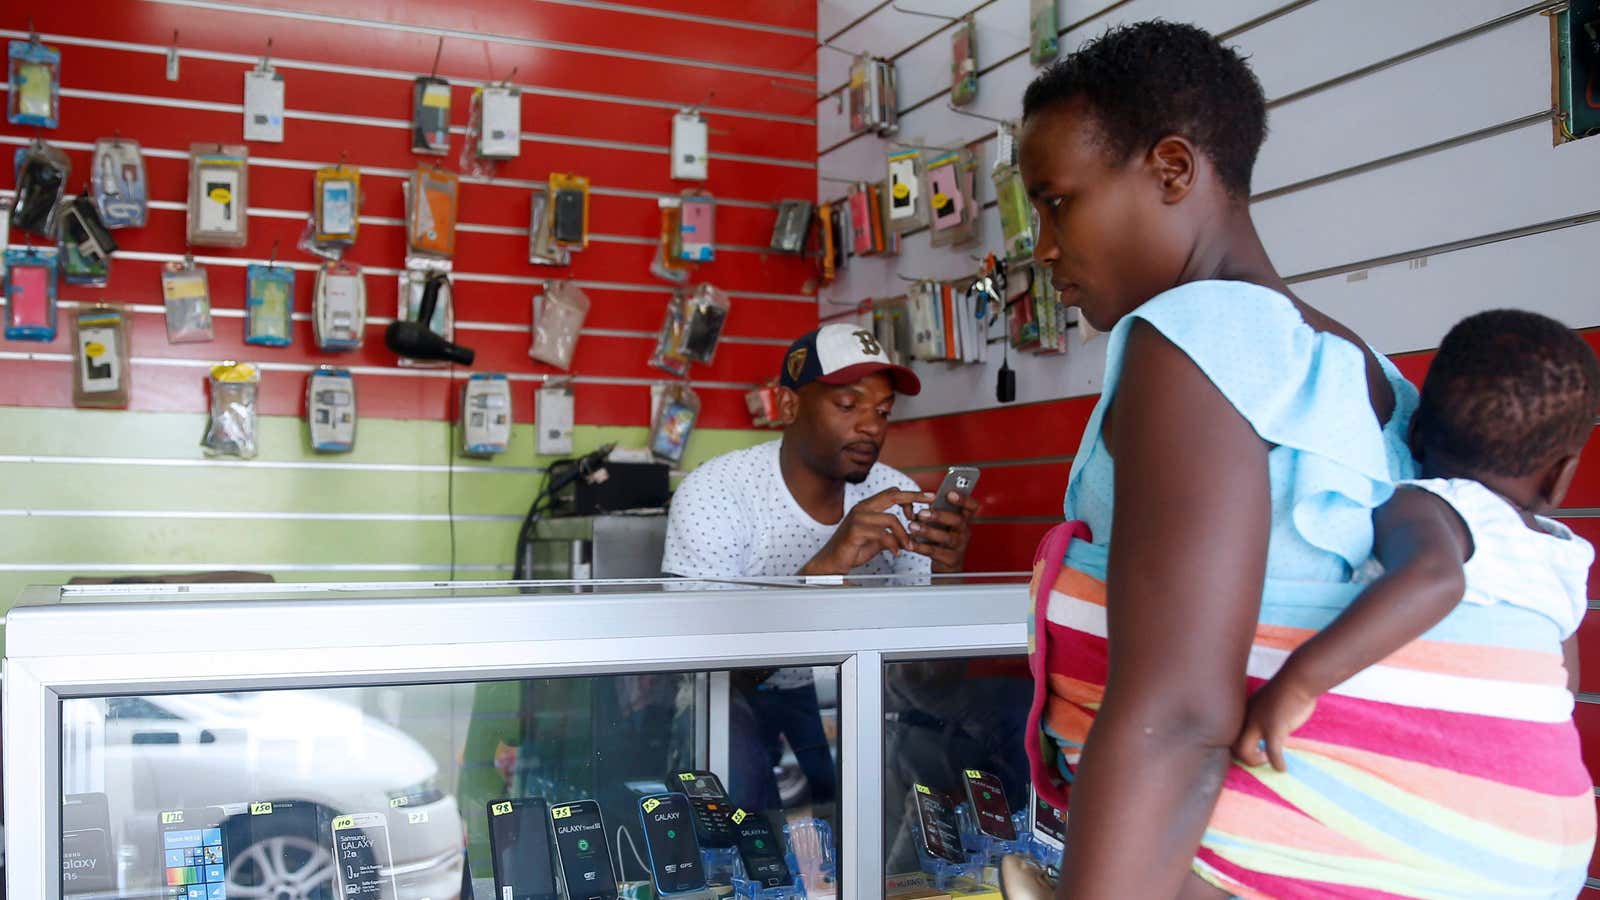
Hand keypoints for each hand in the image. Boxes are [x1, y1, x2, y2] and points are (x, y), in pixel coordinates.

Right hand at [798, 488, 929, 575]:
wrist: (831, 562)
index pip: (892, 493)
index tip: (927, 497)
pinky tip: (896, 552)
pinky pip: (883, 534)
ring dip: (904, 534)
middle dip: (915, 497)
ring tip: (908, 546)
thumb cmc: (851, 549)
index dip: (911, 494)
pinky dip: (893, 544)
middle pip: (893, 495)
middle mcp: (863, 508)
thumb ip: (890, 534)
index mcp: (867, 507)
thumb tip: (908, 536)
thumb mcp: (876, 540)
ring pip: (891, 519)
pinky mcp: (856, 531)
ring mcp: (858, 518)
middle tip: (930, 502)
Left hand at [912, 491, 979, 573]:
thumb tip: (919, 501)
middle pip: (957, 521)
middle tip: (922, 513)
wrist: (947, 567)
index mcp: (963, 520)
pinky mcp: (951, 560)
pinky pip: (936, 552)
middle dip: (939, 515)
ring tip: (913, 527)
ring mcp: (959, 546)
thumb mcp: (942, 525)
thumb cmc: (943, 541)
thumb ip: (935, 512)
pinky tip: (911, 543)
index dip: (963, 499)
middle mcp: (963, 532)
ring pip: (946, 537)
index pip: (971, 507)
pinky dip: (922, 547)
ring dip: (928, 531)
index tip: (950, 493)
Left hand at [1231, 673, 1317, 771]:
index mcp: (1244, 712)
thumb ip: (1262, 714)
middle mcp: (1246, 718)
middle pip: (1232, 745)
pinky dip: (1277, 763)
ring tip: (1267, 760)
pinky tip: (1282, 768)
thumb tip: (1266, 728)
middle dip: (1244, 756)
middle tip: (1260, 757)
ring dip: (1255, 761)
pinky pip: (1272, 752)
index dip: (1238, 746)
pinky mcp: (1274, 728)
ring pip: (1244, 751)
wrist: (1298, 679)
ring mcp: (1258, 724)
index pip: (1230, 734)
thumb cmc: (1288, 689)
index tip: (1254, 750)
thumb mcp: (1268, 701)